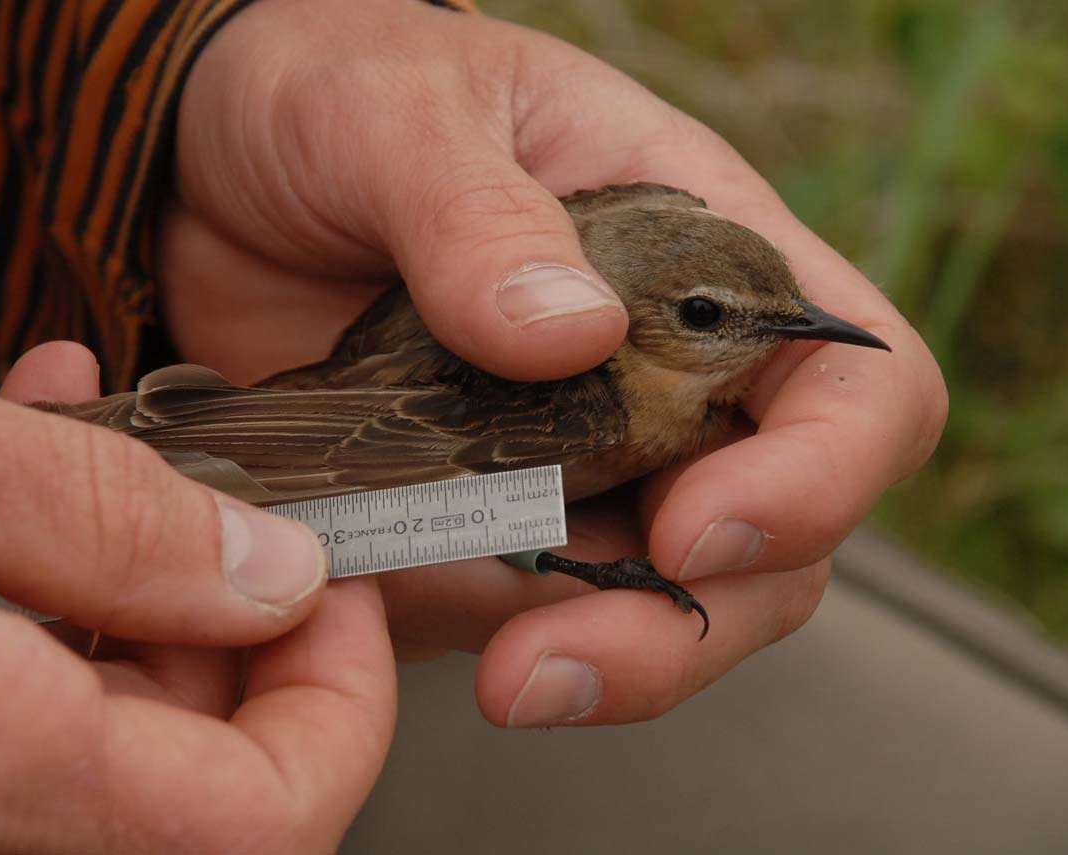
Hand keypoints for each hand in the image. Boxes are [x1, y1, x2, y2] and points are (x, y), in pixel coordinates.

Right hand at [0, 312, 394, 851]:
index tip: (340, 587)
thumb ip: (97, 519)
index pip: (254, 827)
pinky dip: (34, 595)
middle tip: (220, 495)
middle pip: (189, 782)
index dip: (341, 707)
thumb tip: (270, 576)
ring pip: (95, 734)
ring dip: (127, 581)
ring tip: (85, 440)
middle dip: (234, 622)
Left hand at [161, 0, 946, 726]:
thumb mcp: (399, 113)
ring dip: (572, 658)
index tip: (696, 530)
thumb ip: (476, 212)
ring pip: (648, 604)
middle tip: (547, 668)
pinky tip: (379, 606)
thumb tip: (571, 335)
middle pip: (768, 549)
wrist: (213, 165)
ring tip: (475, 670)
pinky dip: (464, 633)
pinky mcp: (482, 516)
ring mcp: (577, 461)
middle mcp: (667, 376)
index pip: (854, 388)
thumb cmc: (338, 87)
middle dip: (679, 629)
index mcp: (705, 255)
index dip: (817, 479)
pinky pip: (511, 610)